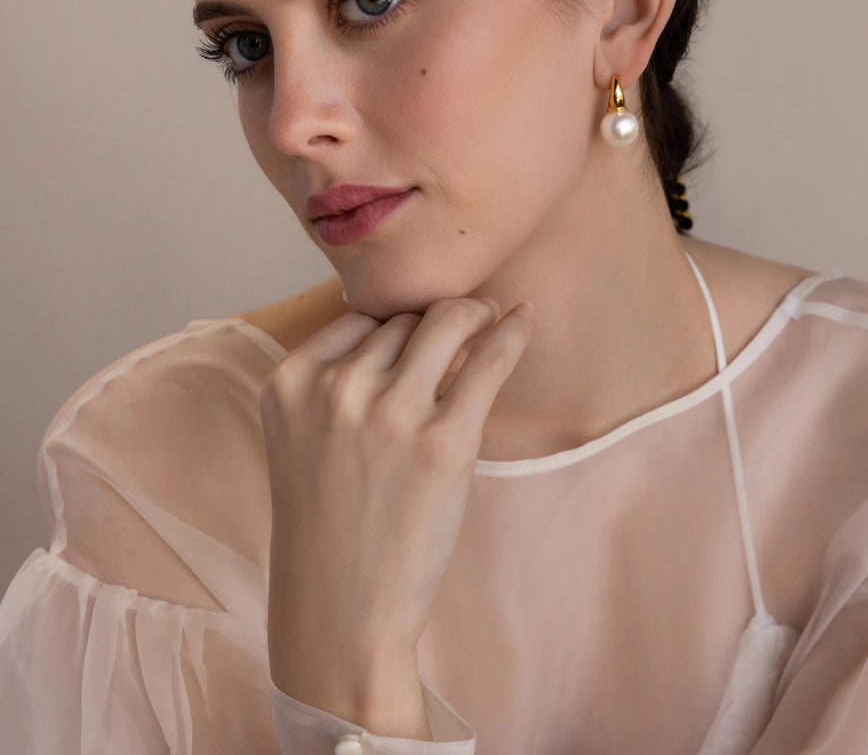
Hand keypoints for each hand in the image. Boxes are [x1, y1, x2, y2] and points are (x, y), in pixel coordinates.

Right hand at [260, 296, 533, 736]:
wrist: (340, 610)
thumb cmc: (328, 525)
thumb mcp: (304, 439)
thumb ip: (339, 383)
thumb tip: (418, 326)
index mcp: (288, 382)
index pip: (358, 319)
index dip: (395, 324)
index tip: (419, 332)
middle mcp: (334, 389)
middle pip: (403, 319)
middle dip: (434, 320)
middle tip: (465, 317)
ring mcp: (389, 413)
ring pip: (446, 323)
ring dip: (473, 312)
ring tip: (491, 312)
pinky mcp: (444, 442)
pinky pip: (489, 362)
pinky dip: (511, 333)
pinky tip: (524, 316)